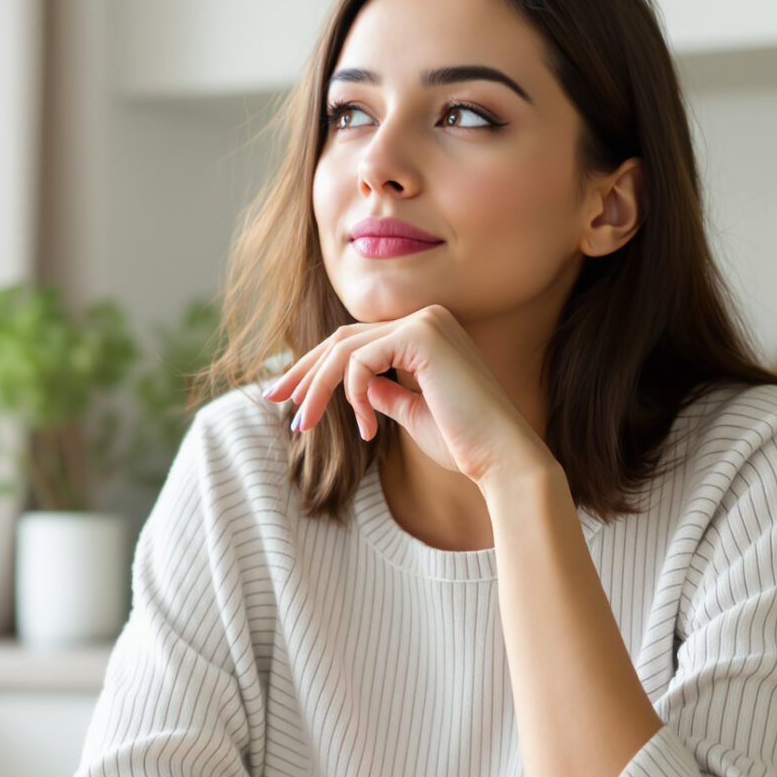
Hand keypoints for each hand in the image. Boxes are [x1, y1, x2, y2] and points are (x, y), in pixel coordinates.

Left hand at [260, 305, 551, 485]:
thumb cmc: (464, 444)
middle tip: (275, 400)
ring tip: (304, 424)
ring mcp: (425, 322)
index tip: (289, 397)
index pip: (357, 342)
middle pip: (343, 339)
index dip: (317, 368)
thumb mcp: (413, 414)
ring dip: (316, 389)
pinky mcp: (421, 336)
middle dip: (304, 370)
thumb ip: (386, 393)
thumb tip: (360, 387)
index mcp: (427, 332)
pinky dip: (351, 395)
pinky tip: (366, 430)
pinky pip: (360, 361)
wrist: (501, 459)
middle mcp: (427, 317)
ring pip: (344, 349)